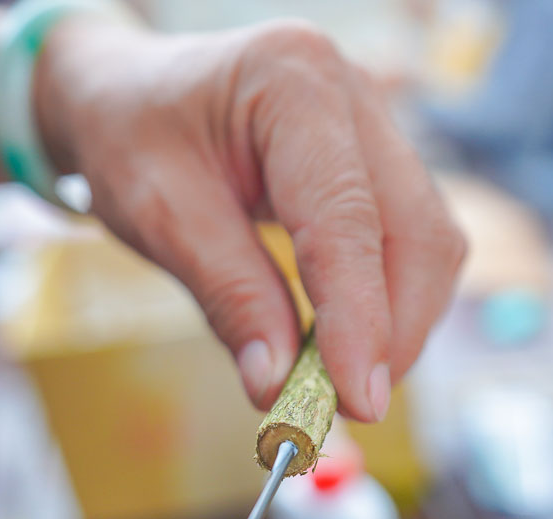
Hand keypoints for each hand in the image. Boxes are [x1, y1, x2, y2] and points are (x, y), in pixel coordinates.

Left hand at [36, 18, 464, 421]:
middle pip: (416, 230)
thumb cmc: (129, 137)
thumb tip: (279, 385)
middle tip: (347, 405)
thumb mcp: (158, 215)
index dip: (360, 317)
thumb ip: (227, 295)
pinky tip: (346, 335)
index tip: (358, 401)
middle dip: (393, 330)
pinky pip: (408, 239)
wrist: (126, 94)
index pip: (347, 215)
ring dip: (396, 321)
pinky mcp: (375, 160)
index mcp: (291, 79)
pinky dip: (386, 298)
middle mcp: (350, 93)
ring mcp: (372, 122)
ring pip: (427, 240)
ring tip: (336, 376)